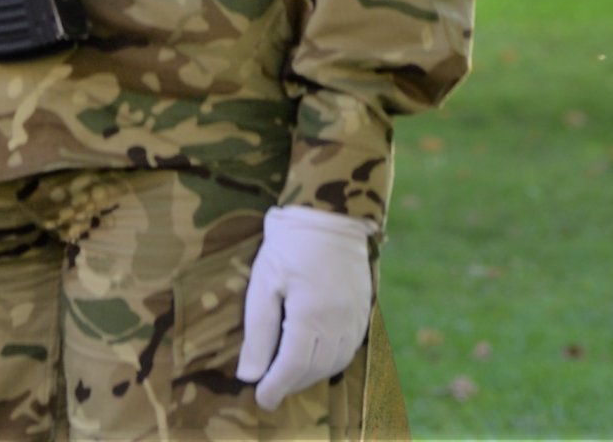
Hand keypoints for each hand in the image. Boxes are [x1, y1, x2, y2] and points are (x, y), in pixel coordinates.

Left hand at [236, 204, 374, 407]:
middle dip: (291, 383)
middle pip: (314, 370)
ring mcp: (355, 317)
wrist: (329, 212)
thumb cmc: (289, 243)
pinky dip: (331, 360)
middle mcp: (338, 323)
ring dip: (311, 375)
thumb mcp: (264, 282)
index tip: (261, 399)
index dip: (276, 387)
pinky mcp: (364, 310)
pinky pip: (350, 348)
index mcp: (311, 316)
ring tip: (289, 374)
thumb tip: (249, 375)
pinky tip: (315, 356)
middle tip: (271, 388)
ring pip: (334, 363)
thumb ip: (258, 332)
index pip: (293, 368)